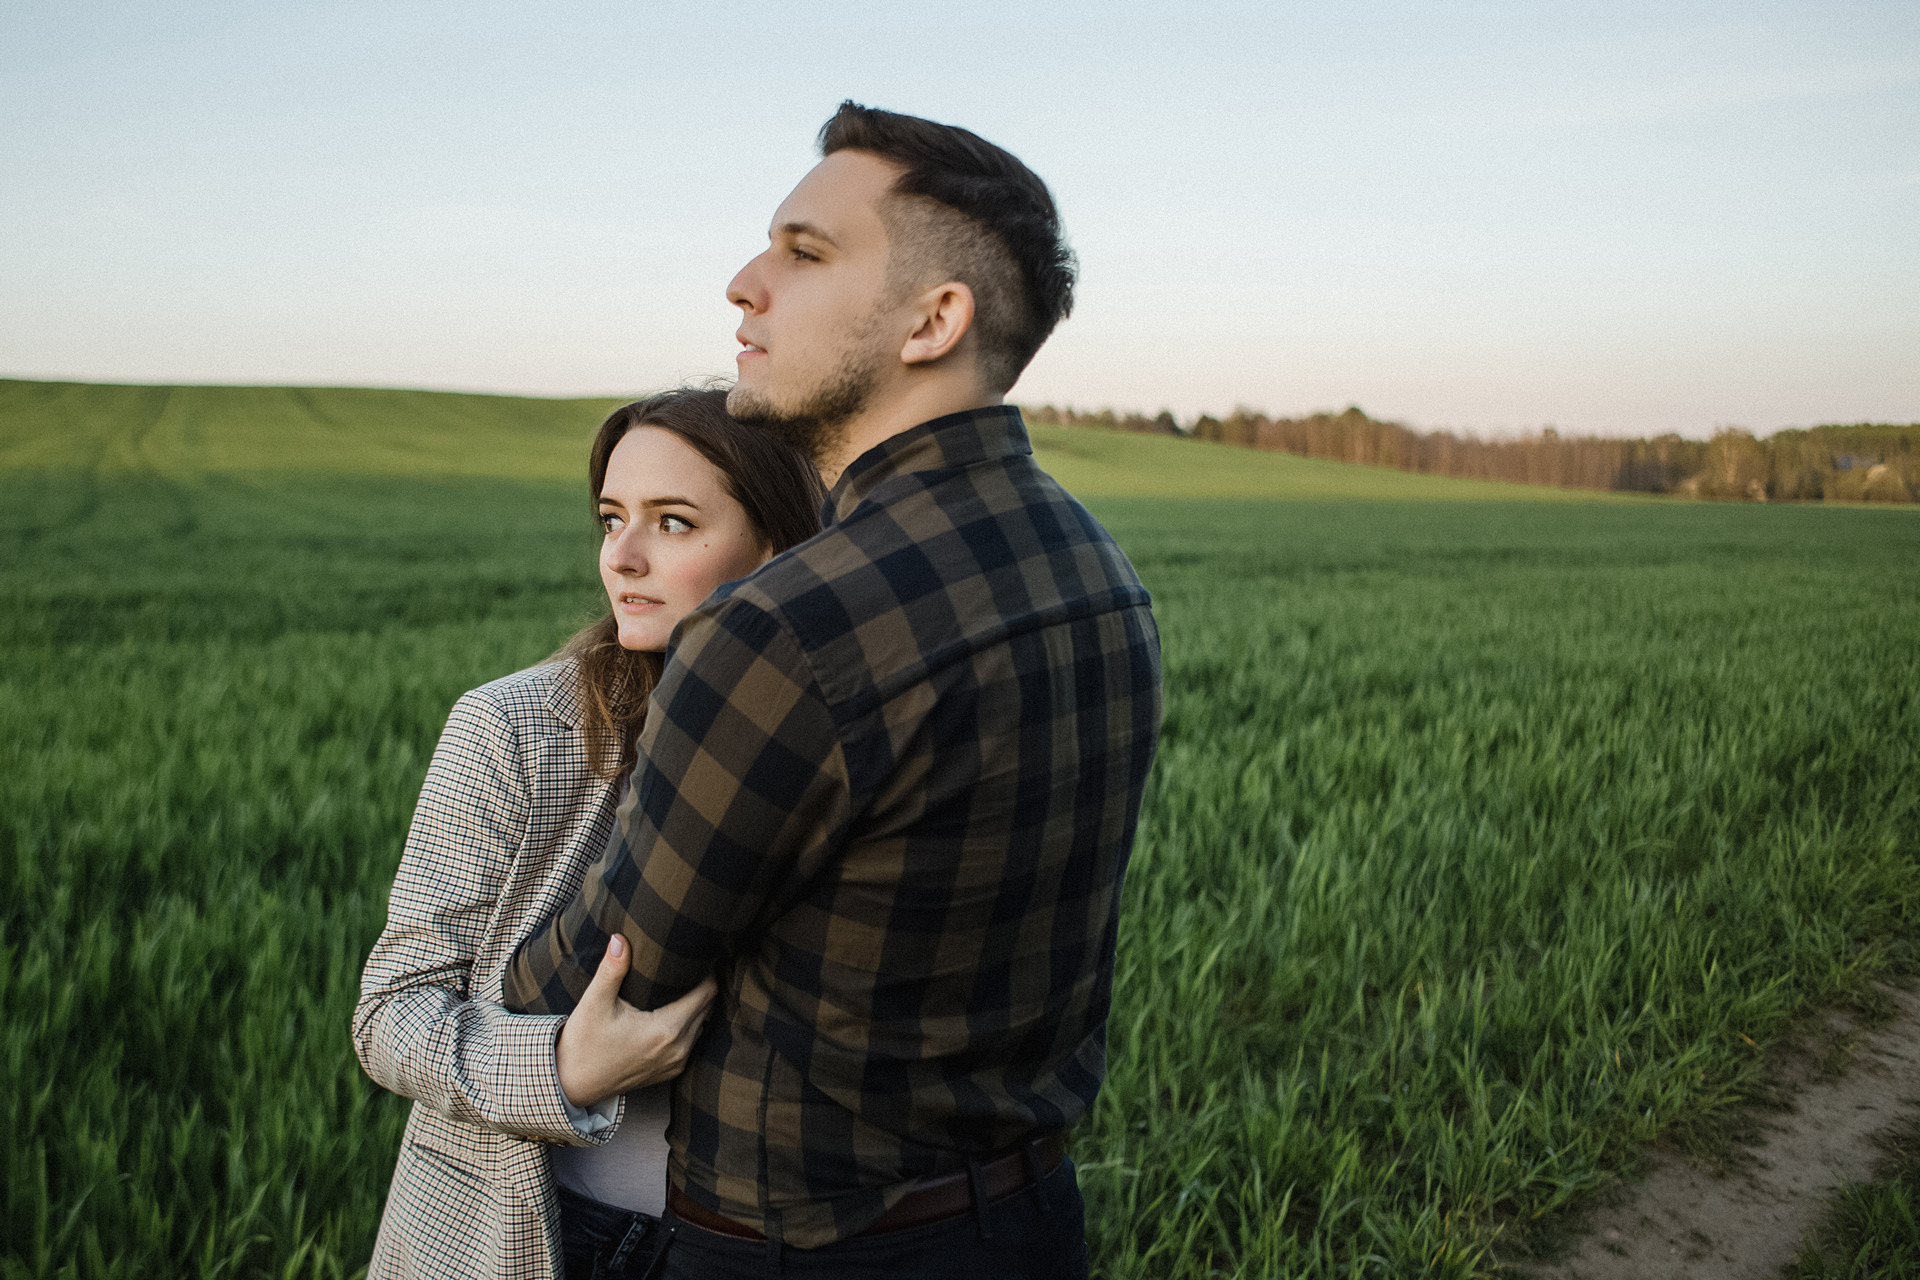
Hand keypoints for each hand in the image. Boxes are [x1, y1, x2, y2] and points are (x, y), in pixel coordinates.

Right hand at [554, 934, 717, 1107]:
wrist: (572, 1085)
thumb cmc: (583, 1044)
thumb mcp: (595, 1003)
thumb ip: (612, 969)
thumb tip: (620, 938)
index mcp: (666, 1030)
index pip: (707, 992)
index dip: (706, 970)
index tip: (694, 955)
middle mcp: (678, 1049)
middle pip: (709, 1006)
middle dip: (702, 984)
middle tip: (688, 963)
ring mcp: (676, 1063)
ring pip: (702, 1023)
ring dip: (697, 1004)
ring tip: (682, 984)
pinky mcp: (671, 1071)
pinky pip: (692, 1040)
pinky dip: (689, 1023)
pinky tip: (673, 1009)